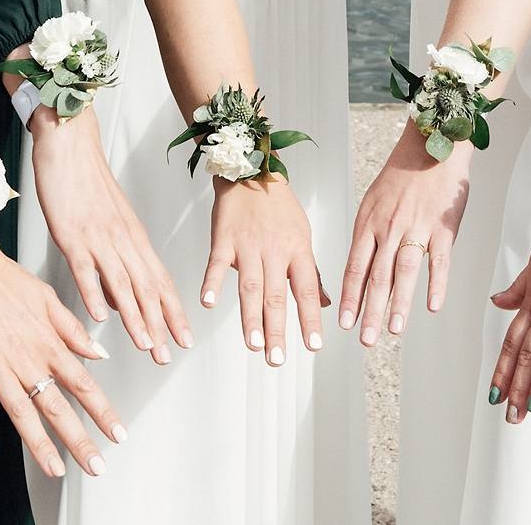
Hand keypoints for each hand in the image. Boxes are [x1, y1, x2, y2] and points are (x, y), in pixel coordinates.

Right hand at [0, 226, 125, 476]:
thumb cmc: (4, 280)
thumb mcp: (47, 298)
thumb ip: (73, 330)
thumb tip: (100, 353)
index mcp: (47, 343)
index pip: (82, 384)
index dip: (101, 411)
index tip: (118, 434)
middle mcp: (25, 360)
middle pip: (56, 406)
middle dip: (78, 439)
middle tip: (96, 466)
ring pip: (20, 413)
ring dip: (38, 444)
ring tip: (55, 470)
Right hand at [31, 103, 191, 363]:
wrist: (69, 144)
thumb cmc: (86, 184)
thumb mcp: (109, 224)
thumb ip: (118, 262)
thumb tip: (121, 303)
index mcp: (134, 237)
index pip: (160, 281)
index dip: (172, 312)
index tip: (183, 340)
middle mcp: (123, 240)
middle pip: (147, 288)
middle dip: (160, 324)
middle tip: (168, 356)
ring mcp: (99, 237)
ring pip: (122, 283)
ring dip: (135, 317)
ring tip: (145, 345)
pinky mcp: (72, 233)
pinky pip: (85, 267)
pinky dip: (93, 292)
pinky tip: (100, 316)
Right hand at [202, 175, 326, 364]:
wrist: (251, 171)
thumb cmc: (279, 207)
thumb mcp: (303, 236)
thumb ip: (311, 272)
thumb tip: (323, 304)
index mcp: (297, 250)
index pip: (306, 290)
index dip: (310, 319)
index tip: (313, 346)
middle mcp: (274, 250)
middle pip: (276, 296)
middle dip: (277, 330)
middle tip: (276, 359)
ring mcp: (248, 245)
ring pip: (250, 286)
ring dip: (250, 317)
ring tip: (253, 344)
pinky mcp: (223, 238)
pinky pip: (217, 263)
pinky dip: (212, 283)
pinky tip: (208, 303)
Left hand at [338, 127, 470, 343]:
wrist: (431, 144)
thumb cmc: (401, 175)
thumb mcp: (373, 202)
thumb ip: (368, 236)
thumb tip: (360, 269)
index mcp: (368, 223)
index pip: (355, 267)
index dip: (349, 297)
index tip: (343, 323)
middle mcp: (389, 227)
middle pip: (377, 276)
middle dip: (370, 311)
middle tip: (366, 340)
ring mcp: (416, 227)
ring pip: (404, 272)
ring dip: (399, 304)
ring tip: (394, 331)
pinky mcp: (443, 227)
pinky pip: (439, 260)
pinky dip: (436, 284)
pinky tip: (432, 306)